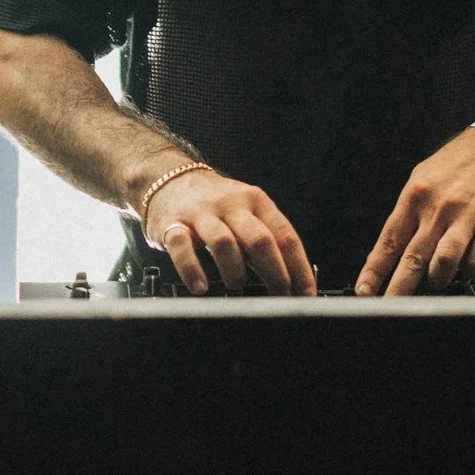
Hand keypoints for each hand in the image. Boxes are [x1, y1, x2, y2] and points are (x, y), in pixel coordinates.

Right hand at [142, 167, 314, 295]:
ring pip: (224, 242)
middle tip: (279, 296)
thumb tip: (291, 282)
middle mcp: (231, 204)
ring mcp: (201, 213)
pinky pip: (182, 247)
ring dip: (235, 271)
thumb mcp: (246, 214)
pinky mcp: (172, 223)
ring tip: (237, 286)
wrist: (168, 178)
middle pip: (260, 239)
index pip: (285, 235)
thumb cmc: (215, 206)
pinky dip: (192, 269)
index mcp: (256, 202)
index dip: (299, 268)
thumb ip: (265, 241)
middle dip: (275, 272)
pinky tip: (200, 287)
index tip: (305, 293)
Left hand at [357, 128, 474, 295]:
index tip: (365, 291)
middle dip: (398, 289)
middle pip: (413, 259)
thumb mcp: (422, 179)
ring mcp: (468, 217)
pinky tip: (468, 264)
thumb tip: (392, 251)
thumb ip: (409, 214)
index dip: (375, 271)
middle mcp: (439, 208)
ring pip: (444, 264)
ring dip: (437, 279)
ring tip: (436, 279)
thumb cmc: (459, 164)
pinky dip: (470, 271)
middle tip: (391, 306)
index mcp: (416, 196)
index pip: (389, 241)